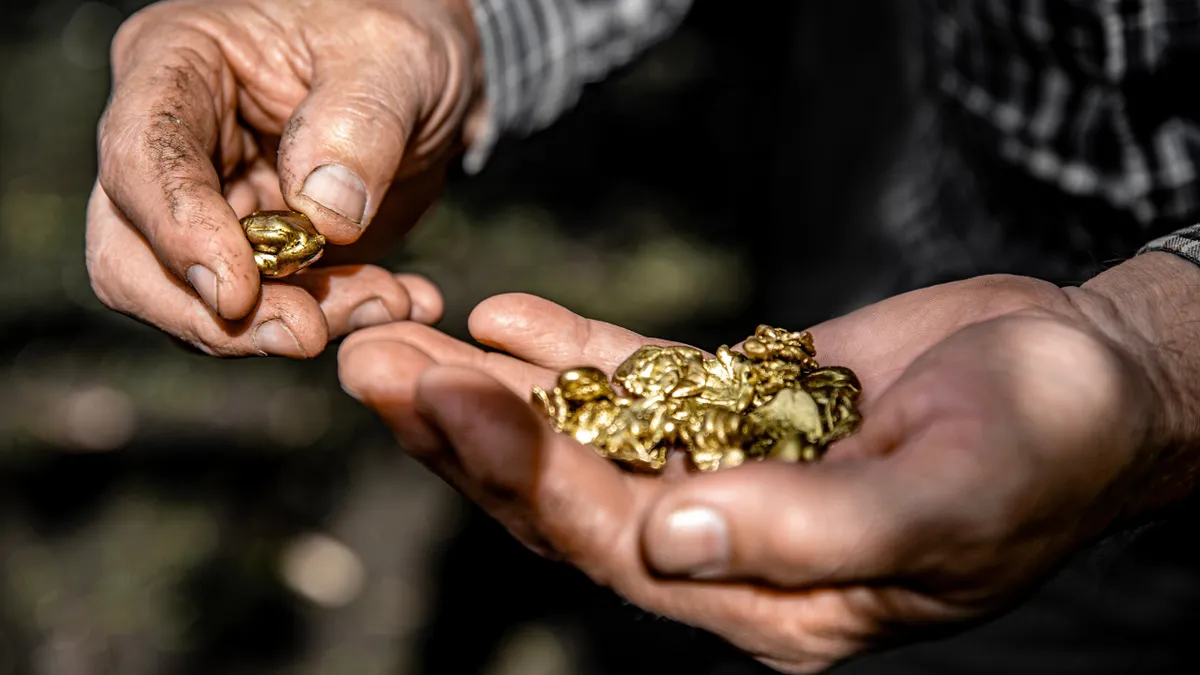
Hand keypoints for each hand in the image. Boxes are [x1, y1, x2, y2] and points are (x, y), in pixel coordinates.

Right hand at [86, 0, 481, 356]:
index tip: (237, 294)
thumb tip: (322, 216)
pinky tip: (399, 302)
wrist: (432, 83)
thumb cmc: (397, 42)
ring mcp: (209, 209)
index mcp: (177, 64)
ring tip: (388, 302)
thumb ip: (359, 124)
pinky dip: (334, 321)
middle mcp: (172, 145)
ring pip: (200, 303)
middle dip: (214, 314)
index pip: (140, 156)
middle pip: (133, 256)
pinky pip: (270, 315)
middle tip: (306, 334)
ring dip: (289, 324)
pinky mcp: (256, 259)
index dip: (177, 232)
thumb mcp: (395, 58)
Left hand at [337, 258, 1191, 672]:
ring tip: (402, 337)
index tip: (442, 396)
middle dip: (467, 434)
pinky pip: (640, 383)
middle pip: (570, 495)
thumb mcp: (945, 497)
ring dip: (493, 390)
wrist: (1090, 379)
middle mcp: (732, 546)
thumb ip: (807, 535)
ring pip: (585, 438)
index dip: (524, 474)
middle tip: (371, 363)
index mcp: (772, 599)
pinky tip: (507, 316)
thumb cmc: (1042, 446)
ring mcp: (731, 474)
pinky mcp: (744, 407)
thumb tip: (664, 541)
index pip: (615, 545)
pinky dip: (575, 352)